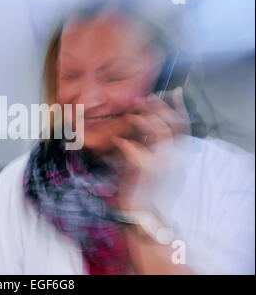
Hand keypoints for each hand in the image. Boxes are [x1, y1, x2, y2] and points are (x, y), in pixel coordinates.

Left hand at [111, 87, 190, 209]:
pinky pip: (139, 151)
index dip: (180, 107)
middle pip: (174, 124)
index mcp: (176, 154)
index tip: (175, 91)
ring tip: (132, 115)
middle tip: (144, 98)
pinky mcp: (149, 172)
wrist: (142, 213)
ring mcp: (164, 164)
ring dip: (146, 120)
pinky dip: (127, 145)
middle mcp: (175, 157)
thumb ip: (149, 143)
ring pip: (161, 133)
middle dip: (159, 107)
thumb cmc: (142, 187)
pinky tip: (119, 142)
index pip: (184, 125)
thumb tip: (141, 121)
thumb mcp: (149, 162)